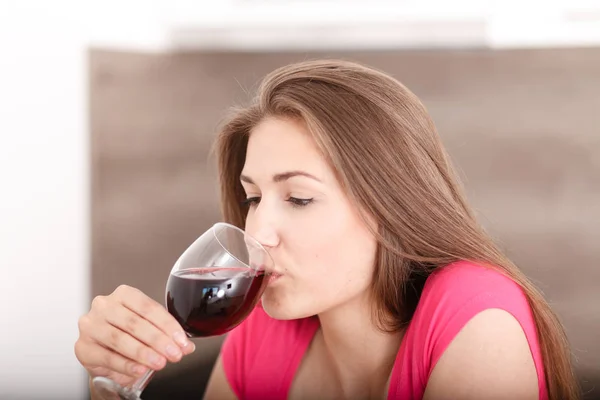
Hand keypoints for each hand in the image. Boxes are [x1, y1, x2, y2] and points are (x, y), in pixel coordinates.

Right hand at [74, 285, 194, 386]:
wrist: (105, 356)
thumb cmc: (129, 336)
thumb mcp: (150, 331)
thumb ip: (169, 336)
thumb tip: (188, 346)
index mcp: (124, 294)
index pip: (148, 307)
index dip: (168, 325)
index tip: (182, 341)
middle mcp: (104, 305)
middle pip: (135, 323)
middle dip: (158, 340)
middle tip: (174, 354)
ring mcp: (90, 325)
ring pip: (120, 339)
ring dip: (143, 353)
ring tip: (160, 363)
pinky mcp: (82, 347)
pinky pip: (107, 357)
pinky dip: (126, 364)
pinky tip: (140, 369)